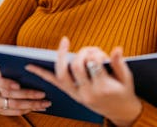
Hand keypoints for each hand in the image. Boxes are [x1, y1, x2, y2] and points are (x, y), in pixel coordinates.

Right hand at [0, 66, 50, 115]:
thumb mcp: (8, 68)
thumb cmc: (7, 72)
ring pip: (13, 104)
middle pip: (9, 94)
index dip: (7, 83)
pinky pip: (14, 112)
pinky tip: (38, 107)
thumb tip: (35, 68)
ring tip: (44, 103)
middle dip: (27, 94)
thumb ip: (16, 68)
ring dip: (31, 104)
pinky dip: (27, 110)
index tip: (18, 85)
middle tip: (42, 94)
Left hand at [25, 37, 141, 125]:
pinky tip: (30, 65)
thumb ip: (119, 63)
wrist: (121, 112)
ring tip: (64, 42)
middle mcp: (87, 93)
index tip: (101, 53)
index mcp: (103, 88)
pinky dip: (42, 74)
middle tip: (90, 50)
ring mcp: (77, 94)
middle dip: (83, 53)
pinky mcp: (72, 95)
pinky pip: (54, 83)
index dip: (96, 54)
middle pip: (77, 67)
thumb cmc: (124, 92)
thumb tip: (116, 48)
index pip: (93, 64)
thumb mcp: (126, 78)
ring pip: (62, 74)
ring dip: (61, 57)